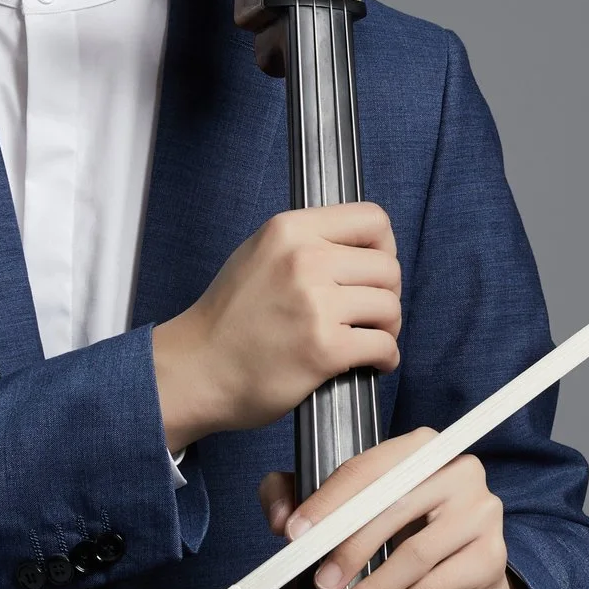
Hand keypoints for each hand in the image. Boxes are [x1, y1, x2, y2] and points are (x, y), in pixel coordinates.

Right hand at [152, 203, 401, 451]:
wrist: (197, 369)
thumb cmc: (229, 318)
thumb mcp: (260, 254)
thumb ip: (307, 242)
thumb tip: (362, 250)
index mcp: (290, 230)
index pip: (372, 219)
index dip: (384, 247)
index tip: (373, 269)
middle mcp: (305, 260)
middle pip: (388, 267)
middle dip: (386, 293)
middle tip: (368, 313)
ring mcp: (316, 305)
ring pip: (390, 306)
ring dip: (387, 327)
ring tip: (366, 337)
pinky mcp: (325, 349)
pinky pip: (384, 346)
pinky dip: (385, 358)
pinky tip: (369, 362)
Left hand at [261, 428, 520, 588]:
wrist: (467, 575)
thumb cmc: (407, 534)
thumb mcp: (354, 512)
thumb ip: (304, 499)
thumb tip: (281, 518)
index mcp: (420, 448)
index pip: (368, 468)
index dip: (327, 502)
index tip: (296, 535)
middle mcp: (458, 470)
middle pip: (393, 507)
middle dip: (349, 549)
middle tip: (319, 584)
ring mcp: (481, 511)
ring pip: (415, 554)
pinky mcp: (491, 556)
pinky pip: (435, 587)